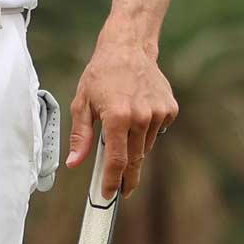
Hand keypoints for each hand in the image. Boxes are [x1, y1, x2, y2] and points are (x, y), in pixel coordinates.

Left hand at [65, 33, 178, 200]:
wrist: (128, 48)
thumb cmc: (101, 73)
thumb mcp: (82, 103)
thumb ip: (80, 136)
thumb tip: (74, 163)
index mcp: (117, 116)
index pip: (117, 160)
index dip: (113, 181)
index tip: (109, 195)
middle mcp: (141, 117)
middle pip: (135, 159)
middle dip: (127, 177)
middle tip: (122, 189)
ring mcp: (158, 113)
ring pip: (146, 145)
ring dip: (135, 147)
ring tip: (124, 126)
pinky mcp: (169, 109)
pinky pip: (157, 131)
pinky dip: (147, 129)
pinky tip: (138, 111)